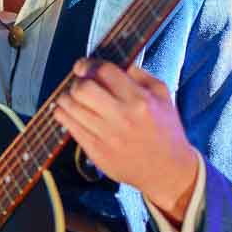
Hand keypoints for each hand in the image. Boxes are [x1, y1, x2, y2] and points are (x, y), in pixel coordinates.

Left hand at [53, 60, 199, 223]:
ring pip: (70, 108)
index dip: (89, 64)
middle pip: (82, 89)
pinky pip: (69, 128)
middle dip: (77, 80)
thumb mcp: (162, 94)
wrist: (168, 171)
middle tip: (79, 81)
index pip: (104, 72)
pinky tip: (68, 111)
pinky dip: (64, 114)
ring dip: (66, 97)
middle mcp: (121, 117)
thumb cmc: (165, 129)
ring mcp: (107, 136)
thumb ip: (138, 74)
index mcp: (139, 100)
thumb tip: (112, 60)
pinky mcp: (97, 152)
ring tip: (72, 96)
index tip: (84, 65)